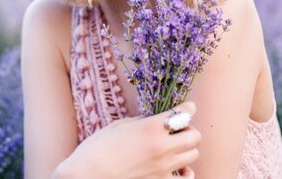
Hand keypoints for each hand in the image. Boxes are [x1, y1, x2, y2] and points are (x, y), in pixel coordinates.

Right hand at [58, 101, 199, 178]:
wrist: (86, 176)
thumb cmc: (98, 147)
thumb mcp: (120, 125)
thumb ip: (143, 121)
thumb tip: (157, 121)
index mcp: (151, 127)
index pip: (184, 113)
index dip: (188, 109)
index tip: (188, 108)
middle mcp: (161, 147)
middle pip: (195, 136)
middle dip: (189, 130)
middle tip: (178, 130)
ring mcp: (162, 168)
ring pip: (193, 155)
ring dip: (186, 149)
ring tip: (174, 148)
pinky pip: (187, 178)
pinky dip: (186, 172)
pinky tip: (178, 168)